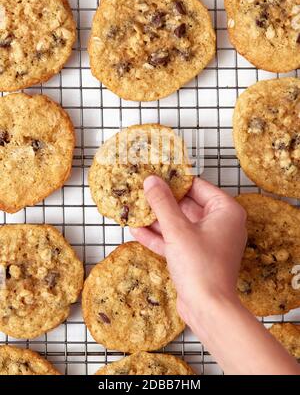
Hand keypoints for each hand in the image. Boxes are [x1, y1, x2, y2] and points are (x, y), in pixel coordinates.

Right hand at [130, 175, 246, 332]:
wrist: (208, 309)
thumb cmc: (201, 267)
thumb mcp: (177, 229)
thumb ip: (162, 203)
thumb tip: (152, 181)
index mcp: (226, 211)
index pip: (197, 186)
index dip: (175, 180)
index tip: (155, 174)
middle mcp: (221, 224)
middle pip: (187, 205)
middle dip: (163, 202)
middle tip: (142, 191)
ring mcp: (209, 241)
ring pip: (180, 224)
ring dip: (158, 220)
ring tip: (135, 210)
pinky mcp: (197, 257)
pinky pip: (178, 241)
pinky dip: (160, 237)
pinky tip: (138, 232)